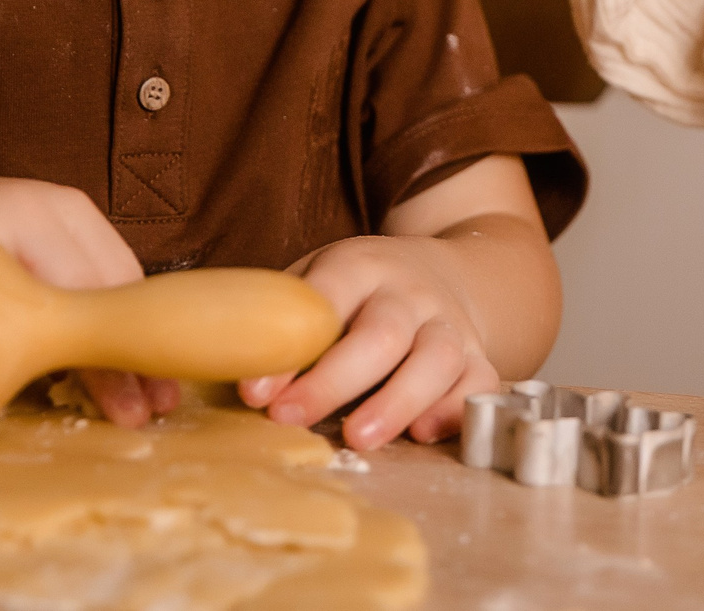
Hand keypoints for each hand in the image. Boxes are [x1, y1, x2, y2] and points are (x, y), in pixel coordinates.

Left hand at [0, 169, 179, 429]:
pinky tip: (128, 359)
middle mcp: (52, 205)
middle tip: (161, 408)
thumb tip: (6, 390)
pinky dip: (116, 317)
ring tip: (159, 393)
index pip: (85, 291)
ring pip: (119, 279)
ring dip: (134, 337)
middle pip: (114, 285)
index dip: (110, 354)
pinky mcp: (64, 225)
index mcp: (17, 215)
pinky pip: (104, 273)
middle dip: (138, 349)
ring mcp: (63, 210)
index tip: (132, 406)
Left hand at [238, 235, 501, 450]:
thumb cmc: (359, 291)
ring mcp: (449, 324)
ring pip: (437, 358)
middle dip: (334, 380)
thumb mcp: (318, 279)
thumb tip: (224, 361)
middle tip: (290, 419)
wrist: (445, 273)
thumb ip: (280, 314)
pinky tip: (427, 433)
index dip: (288, 350)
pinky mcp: (480, 356)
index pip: (323, 303)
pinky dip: (458, 408)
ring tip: (359, 437)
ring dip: (398, 400)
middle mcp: (409, 294)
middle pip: (382, 334)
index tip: (254, 394)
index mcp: (359, 267)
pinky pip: (480, 383)